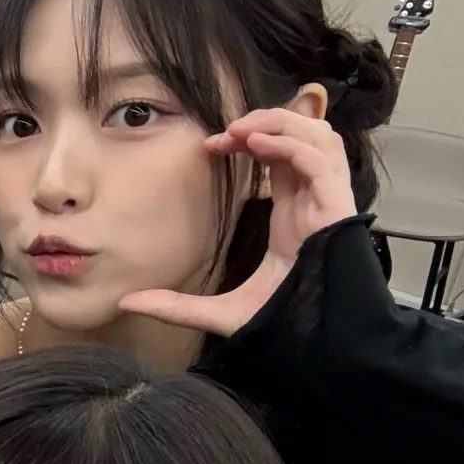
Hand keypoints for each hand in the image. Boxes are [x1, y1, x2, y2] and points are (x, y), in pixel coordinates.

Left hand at [118, 108, 358, 336]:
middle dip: (266, 121)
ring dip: (280, 123)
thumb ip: (175, 305)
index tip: (211, 145)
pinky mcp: (338, 207)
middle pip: (303, 134)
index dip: (251, 139)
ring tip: (241, 131)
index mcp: (294, 212)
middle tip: (225, 131)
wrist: (318, 342)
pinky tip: (257, 145)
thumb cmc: (281, 323)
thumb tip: (126, 301)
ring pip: (319, 136)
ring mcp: (328, 201)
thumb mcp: (218, 311)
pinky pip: (321, 160)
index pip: (280, 156)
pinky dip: (291, 144)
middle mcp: (313, 200)